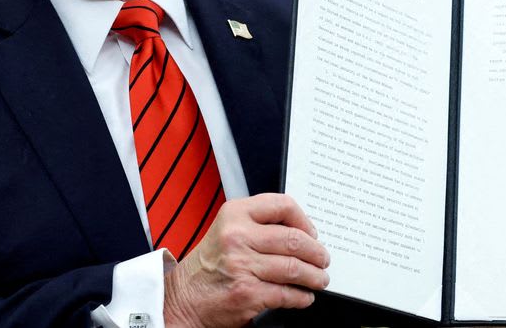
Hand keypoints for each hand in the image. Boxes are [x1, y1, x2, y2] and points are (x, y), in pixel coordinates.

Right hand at [163, 193, 329, 327]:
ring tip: (319, 279)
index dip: (304, 220)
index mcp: (234, 214)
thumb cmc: (208, 266)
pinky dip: (302, 297)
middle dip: (317, 253)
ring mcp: (242, 265)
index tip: (312, 233)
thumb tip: (301, 232)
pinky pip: (287, 294)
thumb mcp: (226, 231)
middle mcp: (237, 237)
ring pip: (295, 268)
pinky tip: (304, 296)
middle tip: (323, 260)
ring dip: (314, 277)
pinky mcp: (247, 293)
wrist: (182, 299)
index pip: (282, 205)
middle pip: (294, 239)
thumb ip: (258, 225)